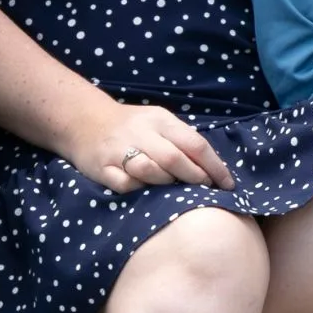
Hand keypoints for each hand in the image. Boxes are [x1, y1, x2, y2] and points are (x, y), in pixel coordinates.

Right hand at [62, 96, 235, 193]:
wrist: (85, 122)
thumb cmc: (132, 127)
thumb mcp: (159, 122)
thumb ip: (182, 140)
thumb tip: (214, 169)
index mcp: (160, 120)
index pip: (194, 143)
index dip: (214, 166)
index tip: (227, 184)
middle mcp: (140, 133)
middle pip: (175, 159)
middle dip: (195, 177)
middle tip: (204, 189)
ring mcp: (119, 151)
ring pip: (150, 171)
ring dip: (167, 183)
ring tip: (174, 190)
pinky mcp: (103, 168)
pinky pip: (126, 184)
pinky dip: (140, 190)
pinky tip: (147, 192)